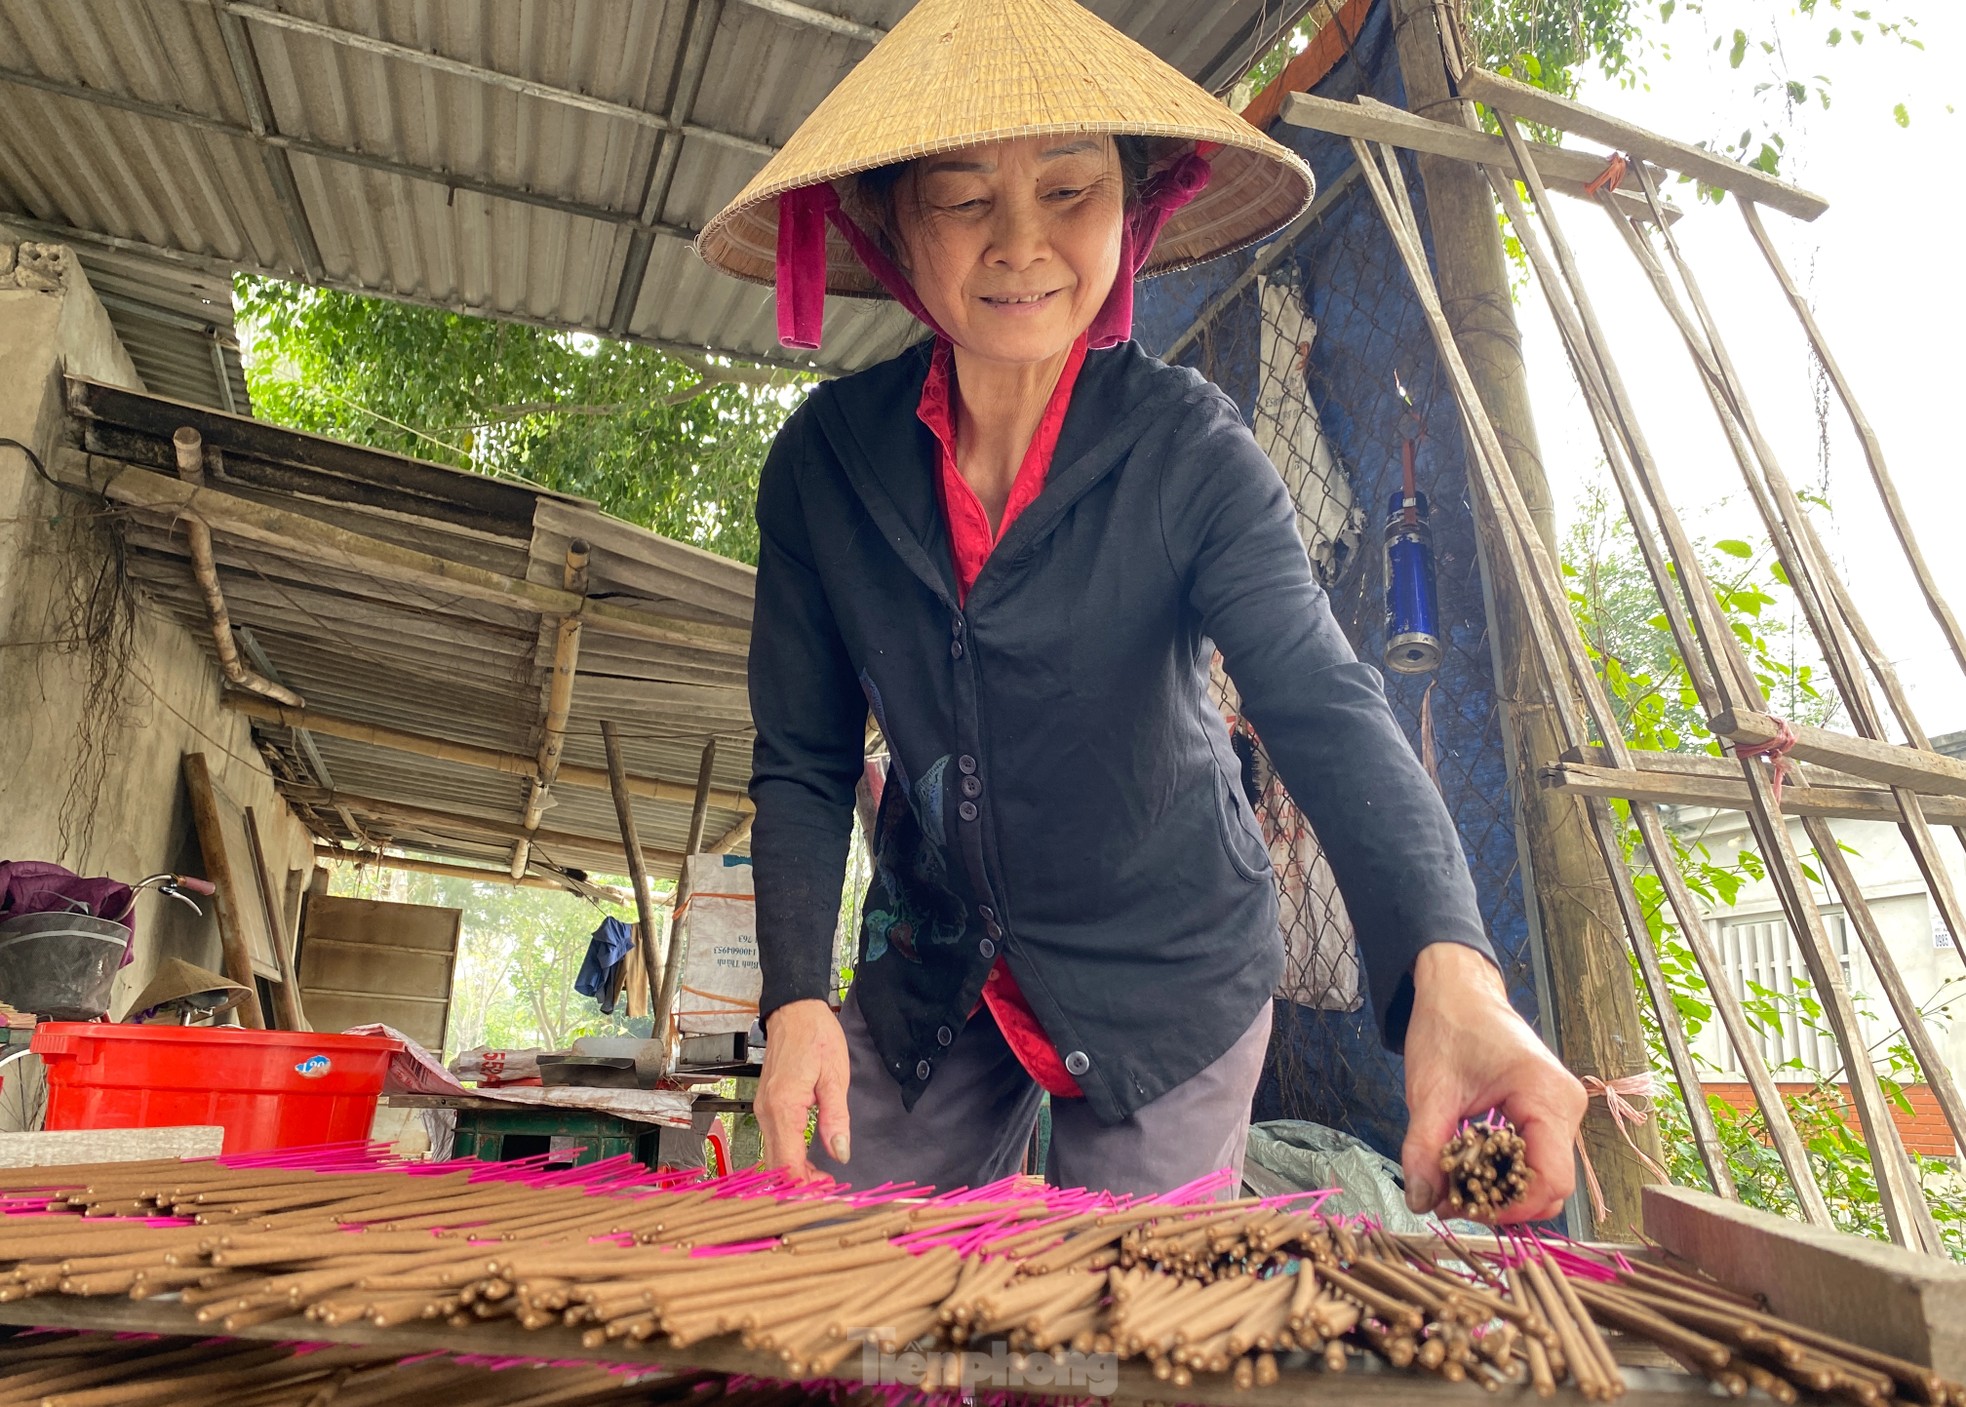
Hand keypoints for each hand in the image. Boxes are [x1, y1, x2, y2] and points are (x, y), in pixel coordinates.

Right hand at [756, 999, 851, 1179]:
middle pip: (777, 1165)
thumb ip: (836, 1118)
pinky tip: (809, 1161)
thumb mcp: (835, 1076)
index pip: (787, 1163)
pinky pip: (775, 1141)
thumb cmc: (816, 1036)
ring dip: (795, 1172)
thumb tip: (840, 1153)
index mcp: (783, 1107)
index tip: (827, 1190)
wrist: (794, 1011)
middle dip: (800, 1184)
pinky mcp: (767, 1106)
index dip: (805, 1185)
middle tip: (829, 1189)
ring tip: (823, 1178)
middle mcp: (766, 1112)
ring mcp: (763, 1110)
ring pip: (774, 1156)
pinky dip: (790, 1157)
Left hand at [1399, 943, 1585, 1223]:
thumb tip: (1421, 1202)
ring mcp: (1563, 1109)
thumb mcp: (1430, 1091)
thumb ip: (1425, 1149)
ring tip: (1453, 1186)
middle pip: (1551, 1185)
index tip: (1463, 1208)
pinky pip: (1536, 1156)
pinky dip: (1505, 1170)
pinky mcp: (1549, 1110)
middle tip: (1449, 1201)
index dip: (1511, 1207)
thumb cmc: (1448, 1028)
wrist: (1459, 989)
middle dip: (1502, 1203)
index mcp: (1547, 1097)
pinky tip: (1468, 1168)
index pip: (1550, 1180)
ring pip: (1544, 1174)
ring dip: (1502, 1190)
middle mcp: (1567, 1106)